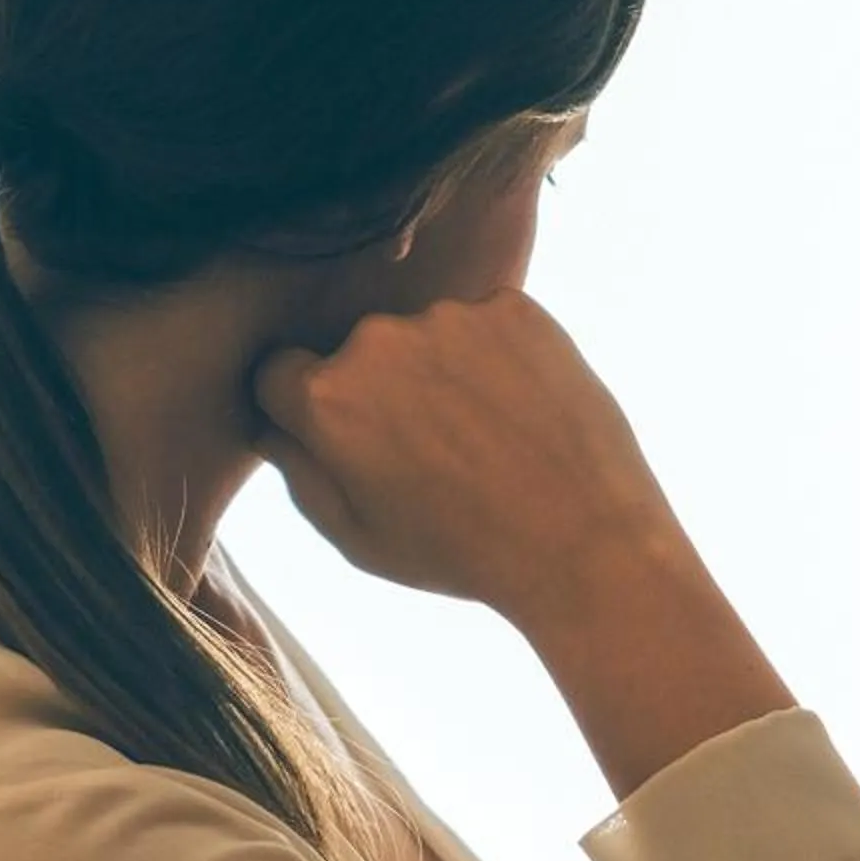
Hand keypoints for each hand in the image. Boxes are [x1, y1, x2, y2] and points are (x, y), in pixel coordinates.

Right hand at [249, 289, 680, 625]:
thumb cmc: (463, 552)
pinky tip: (520, 415)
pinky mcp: (514, 308)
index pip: (279, 373)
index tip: (342, 440)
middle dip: (376, 392)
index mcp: (327, 399)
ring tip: (485, 438)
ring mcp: (450, 317)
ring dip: (439, 372)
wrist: (585, 540)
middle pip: (354, 353)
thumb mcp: (357, 539)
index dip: (303, 409)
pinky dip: (497, 358)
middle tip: (428, 453)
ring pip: (423, 336)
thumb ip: (299, 474)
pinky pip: (485, 324)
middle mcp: (378, 340)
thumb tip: (274, 428)